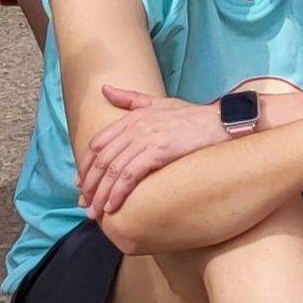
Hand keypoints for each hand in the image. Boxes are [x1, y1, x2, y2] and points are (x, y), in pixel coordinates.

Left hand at [79, 85, 231, 217]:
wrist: (220, 122)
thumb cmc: (192, 115)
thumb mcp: (158, 103)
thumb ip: (130, 98)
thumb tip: (105, 89)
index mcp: (132, 117)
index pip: (98, 143)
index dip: (86, 165)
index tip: (82, 183)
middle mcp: (135, 126)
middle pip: (101, 160)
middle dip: (90, 185)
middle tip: (85, 204)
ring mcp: (146, 138)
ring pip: (113, 170)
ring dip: (101, 194)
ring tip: (96, 212)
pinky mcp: (158, 151)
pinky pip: (130, 175)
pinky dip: (119, 192)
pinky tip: (113, 206)